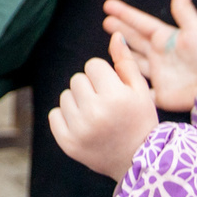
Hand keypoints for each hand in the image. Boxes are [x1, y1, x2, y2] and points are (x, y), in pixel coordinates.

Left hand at [47, 36, 161, 181]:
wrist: (138, 162)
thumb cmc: (141, 122)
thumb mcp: (141, 92)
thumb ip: (125, 62)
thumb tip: (114, 34)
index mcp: (115, 97)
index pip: (93, 65)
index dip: (104, 75)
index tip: (113, 89)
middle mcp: (94, 113)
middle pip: (77, 79)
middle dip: (91, 87)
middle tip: (106, 104)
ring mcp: (78, 130)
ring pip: (65, 95)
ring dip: (78, 101)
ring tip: (97, 116)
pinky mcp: (67, 143)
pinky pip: (54, 114)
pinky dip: (66, 117)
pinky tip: (84, 125)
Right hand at [103, 0, 196, 113]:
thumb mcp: (196, 29)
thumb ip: (184, 10)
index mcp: (167, 38)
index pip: (141, 23)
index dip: (125, 14)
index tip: (108, 6)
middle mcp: (160, 55)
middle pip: (135, 40)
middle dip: (120, 31)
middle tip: (106, 21)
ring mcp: (159, 75)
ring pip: (134, 62)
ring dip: (122, 54)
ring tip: (111, 45)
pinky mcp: (161, 94)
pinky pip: (141, 89)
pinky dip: (130, 83)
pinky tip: (118, 78)